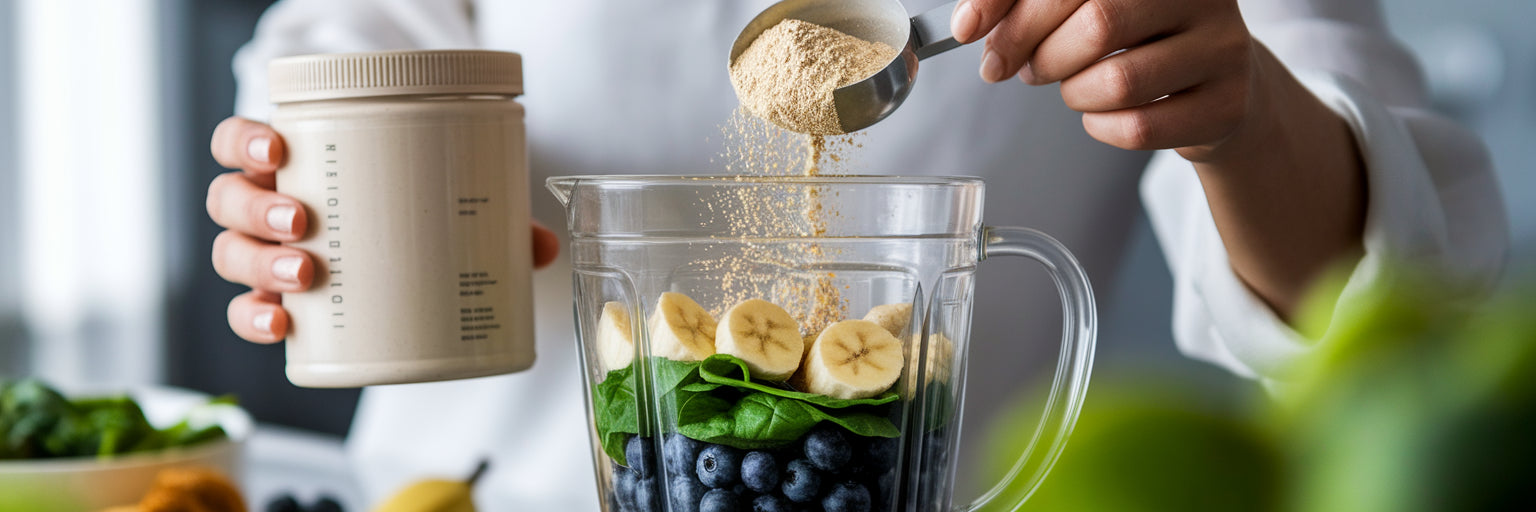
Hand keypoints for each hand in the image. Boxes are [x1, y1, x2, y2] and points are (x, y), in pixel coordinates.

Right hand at [207, 117, 560, 342]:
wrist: (401, 254)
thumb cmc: (407, 210)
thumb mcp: (443, 203)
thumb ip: (490, 219)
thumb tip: (543, 246)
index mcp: (294, 163)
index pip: (240, 140)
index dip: (244, 140)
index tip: (277, 148)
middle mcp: (267, 205)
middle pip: (229, 200)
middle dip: (258, 210)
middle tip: (303, 222)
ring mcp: (266, 255)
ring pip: (231, 254)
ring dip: (259, 265)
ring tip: (305, 276)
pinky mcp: (276, 303)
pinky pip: (246, 313)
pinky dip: (255, 320)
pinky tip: (282, 327)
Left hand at [952, 0, 1367, 316]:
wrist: (1219, 88)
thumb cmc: (1141, 41)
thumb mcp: (1089, 7)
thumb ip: (1030, 6)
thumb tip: (970, 22)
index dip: (1011, 5)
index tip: (969, 31)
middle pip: (1099, 22)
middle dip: (1041, 53)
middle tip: (1024, 70)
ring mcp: (1223, 49)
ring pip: (1118, 81)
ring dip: (1073, 95)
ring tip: (1074, 89)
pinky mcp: (1226, 105)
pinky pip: (1139, 128)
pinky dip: (1101, 128)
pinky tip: (1102, 115)